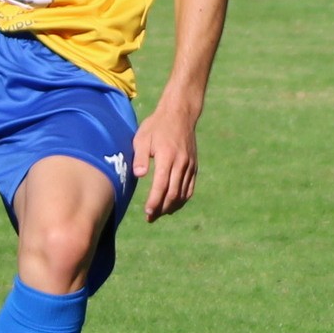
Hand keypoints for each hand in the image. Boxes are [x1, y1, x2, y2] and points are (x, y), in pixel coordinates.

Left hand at [135, 96, 202, 218]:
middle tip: (151, 218)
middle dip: (162, 208)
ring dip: (172, 206)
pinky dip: (182, 199)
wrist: (180, 114)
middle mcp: (181, 163)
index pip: (161, 186)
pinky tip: (174, 204)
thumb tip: (139, 175)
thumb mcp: (142, 138)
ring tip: (160, 214)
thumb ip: (140, 157)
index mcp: (168, 157)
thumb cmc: (157, 126)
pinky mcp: (194, 166)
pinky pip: (190, 187)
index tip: (147, 212)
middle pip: (173, 193)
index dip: (154, 201)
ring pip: (183, 193)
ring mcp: (190, 165)